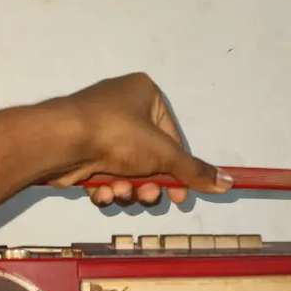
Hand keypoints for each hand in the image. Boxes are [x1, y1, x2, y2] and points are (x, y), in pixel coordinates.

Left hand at [42, 72, 231, 205]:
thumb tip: (229, 183)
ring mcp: (99, 128)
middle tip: (146, 196)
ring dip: (127, 189)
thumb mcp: (164, 154)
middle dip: (149, 184)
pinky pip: (103, 174)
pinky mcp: (80, 150)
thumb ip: (195, 171)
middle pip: (149, 158)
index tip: (179, 197)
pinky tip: (101, 192)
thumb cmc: (117, 135)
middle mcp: (122, 107)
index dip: (177, 172)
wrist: (60, 141)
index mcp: (144, 93)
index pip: (172, 138)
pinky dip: (105, 188)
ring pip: (126, 170)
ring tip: (121, 192)